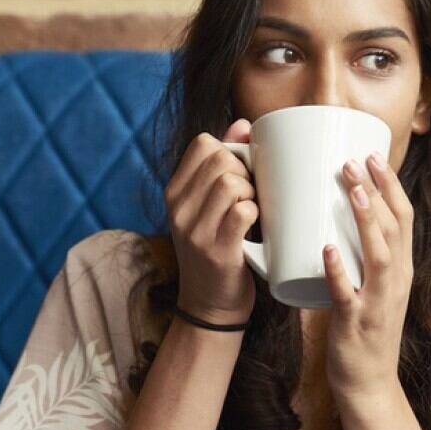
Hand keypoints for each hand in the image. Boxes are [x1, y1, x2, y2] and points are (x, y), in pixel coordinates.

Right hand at [165, 119, 258, 325]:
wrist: (210, 307)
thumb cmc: (218, 248)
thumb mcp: (208, 206)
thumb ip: (223, 164)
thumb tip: (244, 123)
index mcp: (175, 192)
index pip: (203, 143)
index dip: (230, 150)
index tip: (239, 172)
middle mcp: (178, 208)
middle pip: (221, 160)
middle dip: (246, 171)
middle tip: (251, 194)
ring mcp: (194, 230)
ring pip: (232, 183)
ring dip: (253, 192)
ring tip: (253, 210)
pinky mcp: (216, 251)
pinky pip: (242, 211)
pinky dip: (255, 212)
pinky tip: (255, 225)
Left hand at [322, 151, 413, 399]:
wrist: (369, 384)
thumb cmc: (365, 330)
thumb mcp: (374, 287)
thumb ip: (362, 256)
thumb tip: (334, 218)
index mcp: (401, 269)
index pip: (404, 219)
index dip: (391, 185)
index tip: (372, 155)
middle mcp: (397, 282)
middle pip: (395, 228)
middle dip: (377, 191)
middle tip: (354, 160)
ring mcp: (379, 302)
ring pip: (379, 254)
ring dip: (366, 220)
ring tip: (349, 190)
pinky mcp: (356, 323)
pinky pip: (347, 293)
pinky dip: (338, 270)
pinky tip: (326, 250)